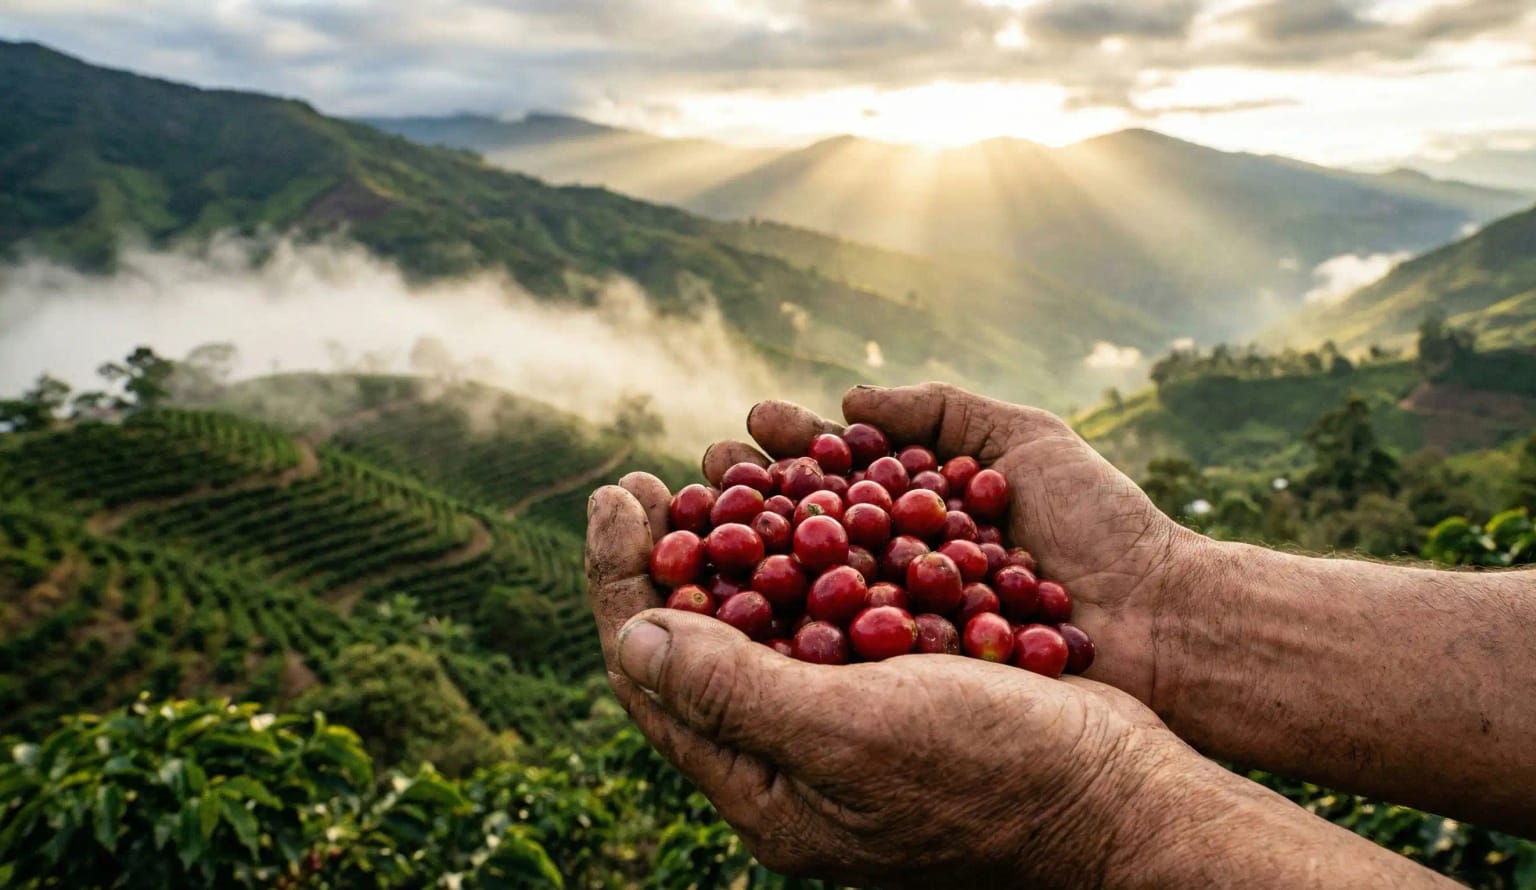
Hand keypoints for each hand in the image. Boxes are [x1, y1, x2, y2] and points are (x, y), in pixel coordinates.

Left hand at [585, 477, 1227, 887]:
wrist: (1122, 790)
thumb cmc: (995, 772)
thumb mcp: (851, 737)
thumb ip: (733, 694)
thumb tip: (630, 636)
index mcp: (762, 786)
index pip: (652, 674)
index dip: (619, 580)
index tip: (615, 493)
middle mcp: (792, 757)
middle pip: (696, 644)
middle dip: (667, 554)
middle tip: (652, 478)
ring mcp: (846, 722)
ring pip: (762, 620)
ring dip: (732, 543)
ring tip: (718, 471)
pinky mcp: (898, 688)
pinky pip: (829, 611)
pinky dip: (809, 551)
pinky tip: (810, 499)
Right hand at [699, 383, 1210, 711]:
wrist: (1163, 622)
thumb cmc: (1103, 526)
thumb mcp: (1026, 440)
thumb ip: (943, 409)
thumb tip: (849, 397)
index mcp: (922, 510)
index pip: (841, 469)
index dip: (794, 445)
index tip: (751, 423)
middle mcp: (901, 566)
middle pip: (812, 525)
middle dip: (757, 497)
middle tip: (708, 470)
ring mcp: (904, 625)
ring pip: (814, 586)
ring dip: (759, 558)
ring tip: (711, 528)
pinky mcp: (913, 680)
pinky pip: (844, 651)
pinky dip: (795, 625)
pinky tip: (749, 603)